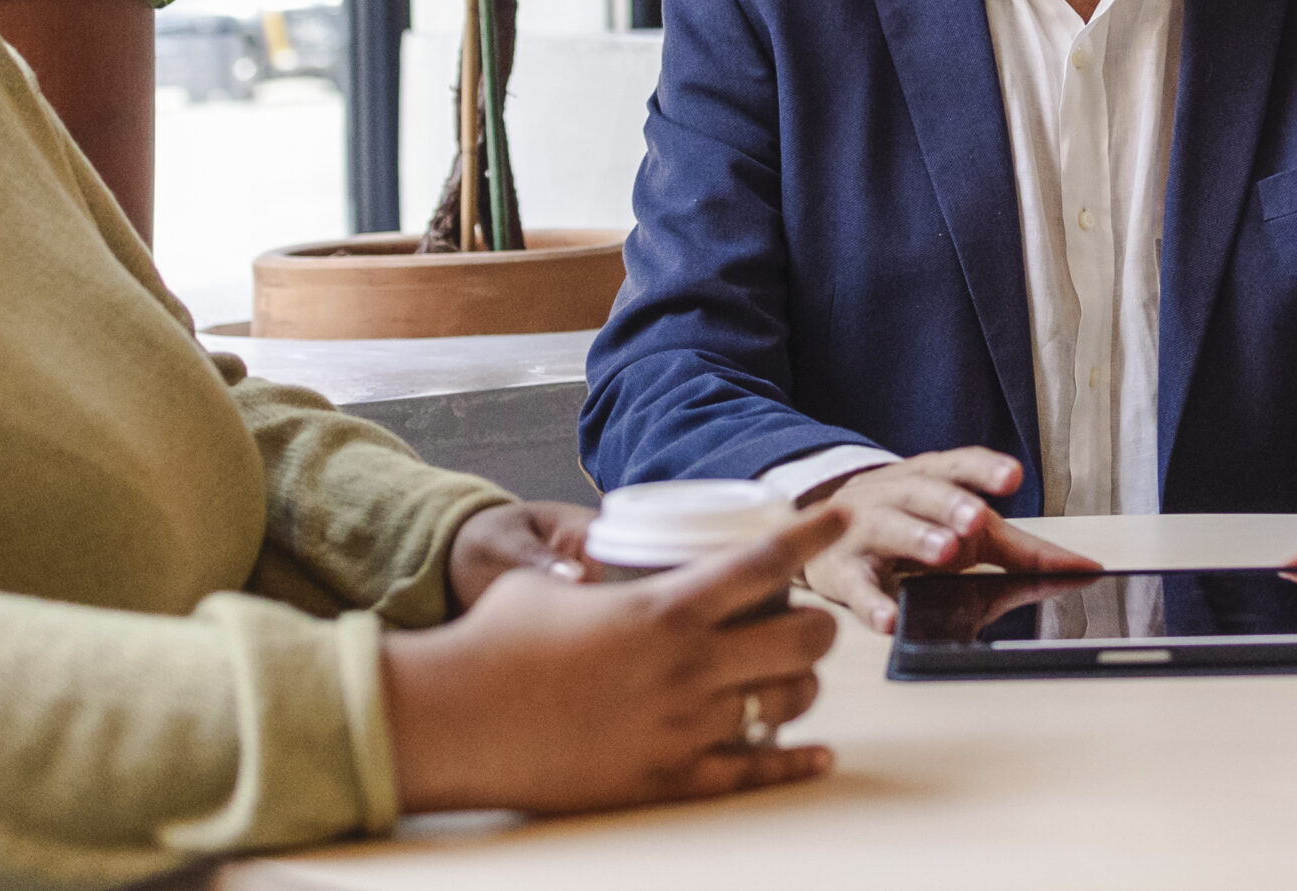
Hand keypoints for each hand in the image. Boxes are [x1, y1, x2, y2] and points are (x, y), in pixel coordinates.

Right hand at [384, 505, 847, 814]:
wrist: (457, 720)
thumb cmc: (493, 642)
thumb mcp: (546, 586)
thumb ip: (587, 574)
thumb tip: (593, 561)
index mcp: (663, 607)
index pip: (763, 560)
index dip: (813, 533)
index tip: (840, 516)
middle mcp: (688, 666)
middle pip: (800, 637)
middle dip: (818, 626)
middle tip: (807, 621)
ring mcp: (684, 726)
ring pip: (789, 703)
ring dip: (803, 687)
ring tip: (793, 679)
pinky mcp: (670, 780)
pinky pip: (756, 772)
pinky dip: (795, 762)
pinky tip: (816, 754)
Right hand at [802, 448, 1099, 634]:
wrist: (819, 529)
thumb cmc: (907, 526)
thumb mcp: (962, 530)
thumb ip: (1021, 549)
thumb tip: (1086, 568)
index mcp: (926, 478)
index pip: (956, 465)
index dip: (983, 469)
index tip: (1013, 476)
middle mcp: (892, 496)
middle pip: (919, 492)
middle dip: (948, 502)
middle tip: (976, 519)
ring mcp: (862, 531)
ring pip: (885, 527)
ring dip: (915, 536)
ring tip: (944, 550)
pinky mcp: (840, 573)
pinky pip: (855, 588)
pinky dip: (871, 604)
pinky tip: (890, 619)